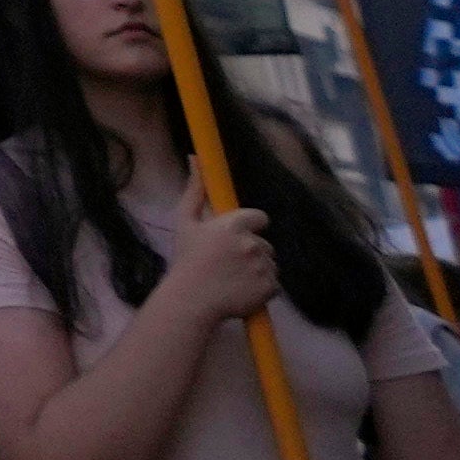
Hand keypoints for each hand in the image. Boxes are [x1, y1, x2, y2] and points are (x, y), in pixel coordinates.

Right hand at [148, 203, 282, 333]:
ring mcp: (264, 266)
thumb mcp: (185, 222)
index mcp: (234, 224)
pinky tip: (244, 291)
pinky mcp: (270, 287)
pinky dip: (263, 288)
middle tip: (230, 264)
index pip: (260, 218)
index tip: (235, 239)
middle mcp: (253, 242)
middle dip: (252, 252)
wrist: (191, 300)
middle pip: (265, 244)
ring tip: (235, 280)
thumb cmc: (186, 260)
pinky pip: (274, 284)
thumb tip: (195, 159)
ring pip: (270, 264)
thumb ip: (195, 190)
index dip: (250, 227)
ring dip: (258, 270)